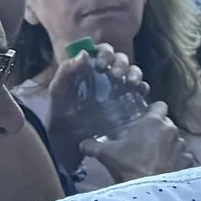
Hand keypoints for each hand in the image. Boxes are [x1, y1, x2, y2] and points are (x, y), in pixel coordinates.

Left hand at [41, 43, 151, 172]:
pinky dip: (143, 87)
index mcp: (87, 72)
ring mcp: (118, 92)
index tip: (101, 64)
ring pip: (133, 73)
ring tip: (131, 82)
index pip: (101, 53)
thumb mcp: (58, 95)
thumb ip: (65, 73)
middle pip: (120, 60)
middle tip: (116, 75)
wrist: (70, 148)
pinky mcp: (129, 106)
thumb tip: (85, 54)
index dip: (105, 53)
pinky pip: (141, 91)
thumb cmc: (60, 120)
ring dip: (134, 73)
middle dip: (121, 64)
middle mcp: (104, 79)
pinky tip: (141, 91)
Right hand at [85, 105, 194, 181]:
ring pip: (176, 140)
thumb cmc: (128, 166)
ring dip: (168, 145)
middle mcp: (172, 130)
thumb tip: (82, 144)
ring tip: (155, 156)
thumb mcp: (106, 154)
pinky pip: (183, 156)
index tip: (145, 118)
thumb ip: (92, 145)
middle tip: (144, 141)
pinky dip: (177, 160)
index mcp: (154, 122)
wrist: (149, 190)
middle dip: (158, 130)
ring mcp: (183, 146)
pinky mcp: (188, 161)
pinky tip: (166, 167)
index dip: (153, 110)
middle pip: (166, 124)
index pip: (160, 105)